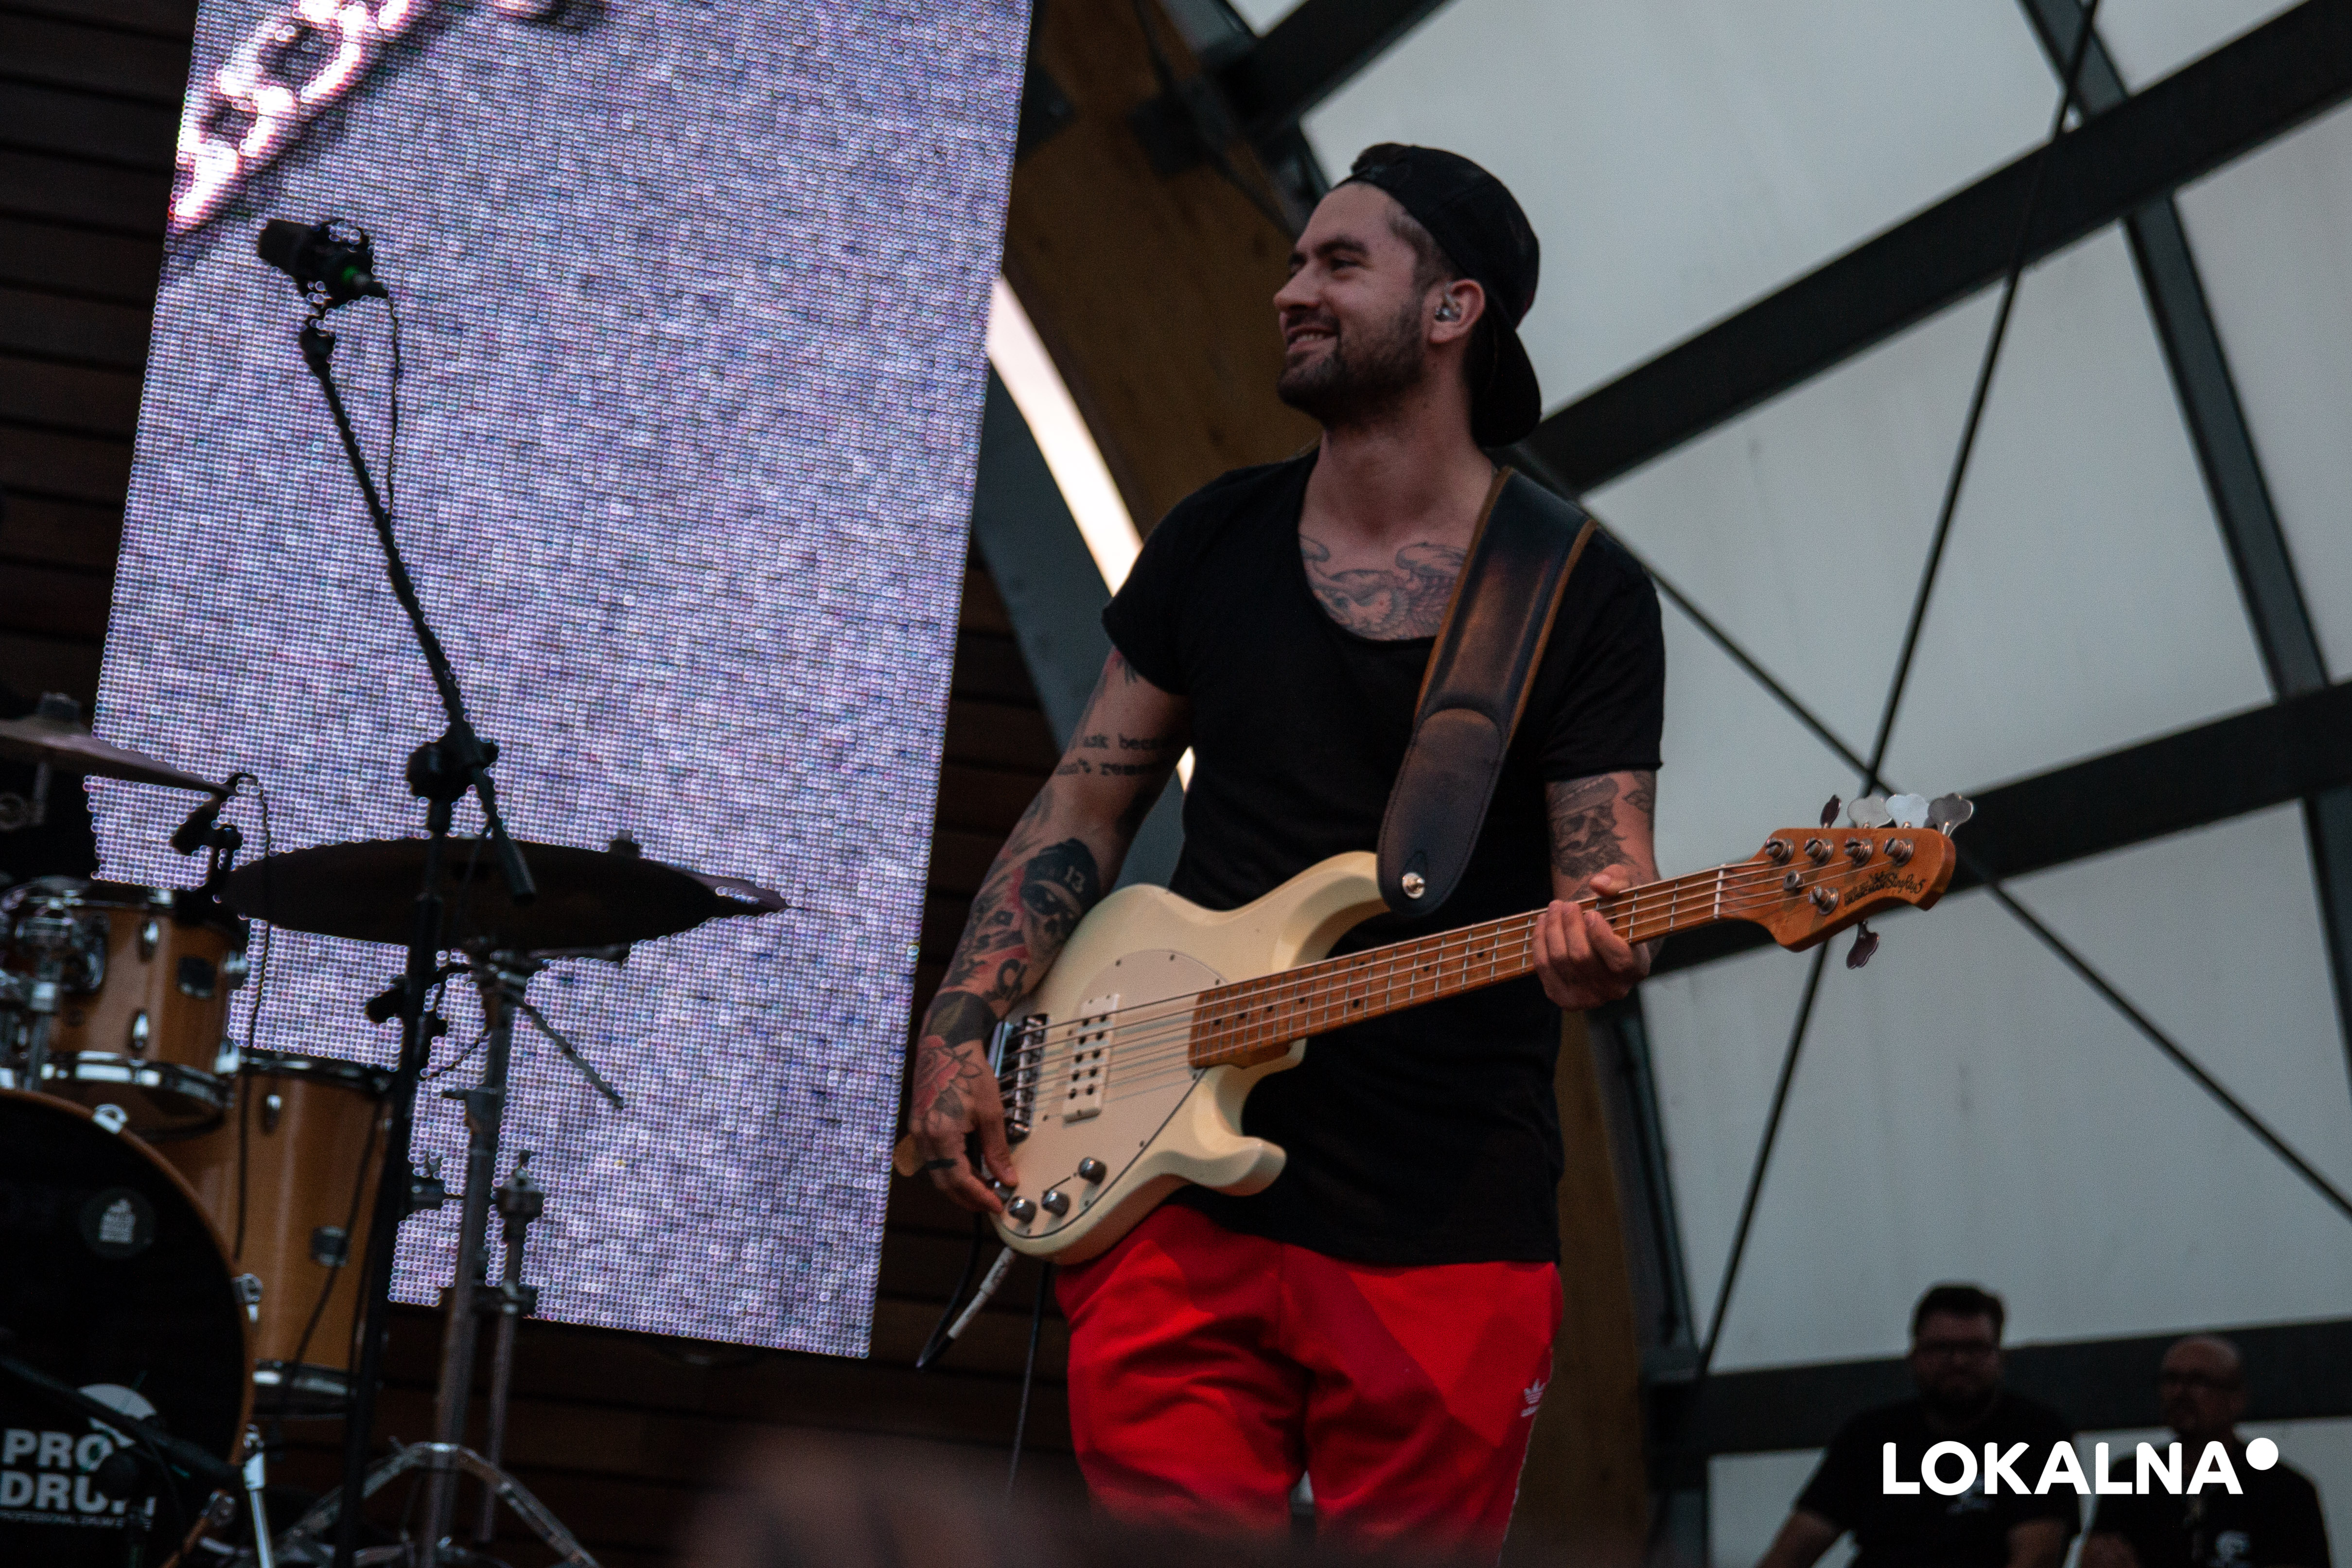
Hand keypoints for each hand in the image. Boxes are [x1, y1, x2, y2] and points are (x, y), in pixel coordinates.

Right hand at [908, 1027, 1015, 1213]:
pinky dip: (951, 1168)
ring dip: (959, 1184)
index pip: (958, 1180)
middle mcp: (924, 1136)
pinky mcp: (919, 1126)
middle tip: (991, 1202)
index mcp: (941, 1134)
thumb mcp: (990, 1112)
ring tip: (984, 1187)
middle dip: (967, 1197)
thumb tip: (1006, 1177)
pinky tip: (969, 1168)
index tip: (996, 1204)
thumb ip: (997, 1149)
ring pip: (937, 1172)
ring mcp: (918, 1131)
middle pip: (944, 1182)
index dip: (978, 1197)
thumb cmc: (967, 1071)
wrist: (946, 1045)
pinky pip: (933, 1158)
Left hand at [1531, 869, 1650, 1009]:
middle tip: (1566, 904)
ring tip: (1554, 908)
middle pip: (1581, 957)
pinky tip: (1544, 923)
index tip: (1590, 913)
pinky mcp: (1563, 997)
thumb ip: (1618, 880)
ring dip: (1552, 929)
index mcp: (1637, 967)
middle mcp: (1615, 989)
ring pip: (1559, 960)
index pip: (1618, 958)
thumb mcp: (1625, 890)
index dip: (1600, 935)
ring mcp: (1588, 998)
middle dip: (1569, 925)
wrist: (1604, 936)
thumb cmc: (1618, 912)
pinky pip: (1543, 967)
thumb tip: (1599, 883)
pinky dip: (1539, 941)